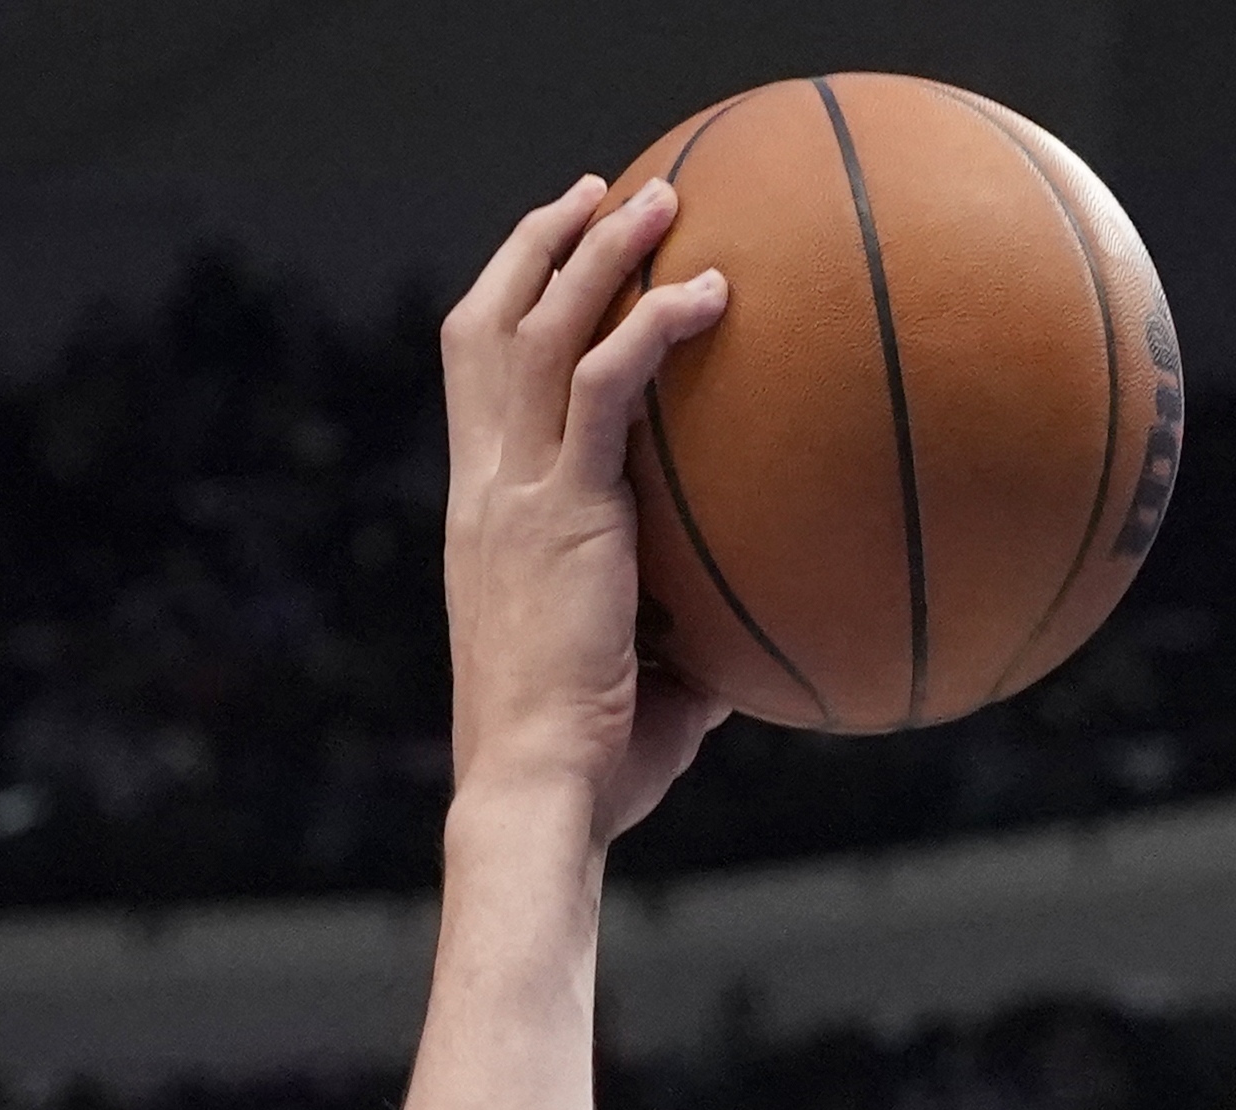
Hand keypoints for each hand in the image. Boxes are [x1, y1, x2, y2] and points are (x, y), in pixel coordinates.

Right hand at [439, 176, 730, 838]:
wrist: (536, 793)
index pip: (474, 379)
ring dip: (599, 253)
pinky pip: (603, 388)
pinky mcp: (564, 514)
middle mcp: (486, 489)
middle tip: (602, 191)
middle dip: (541, 244)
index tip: (552, 254)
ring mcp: (517, 495)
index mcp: (484, 518)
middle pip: (488, 324)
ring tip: (662, 199)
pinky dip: (652, 329)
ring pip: (539, 329)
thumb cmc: (587, 770)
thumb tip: (760, 644)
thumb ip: (685, 645)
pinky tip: (714, 295)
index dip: (506, 302)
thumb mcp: (643, 688)